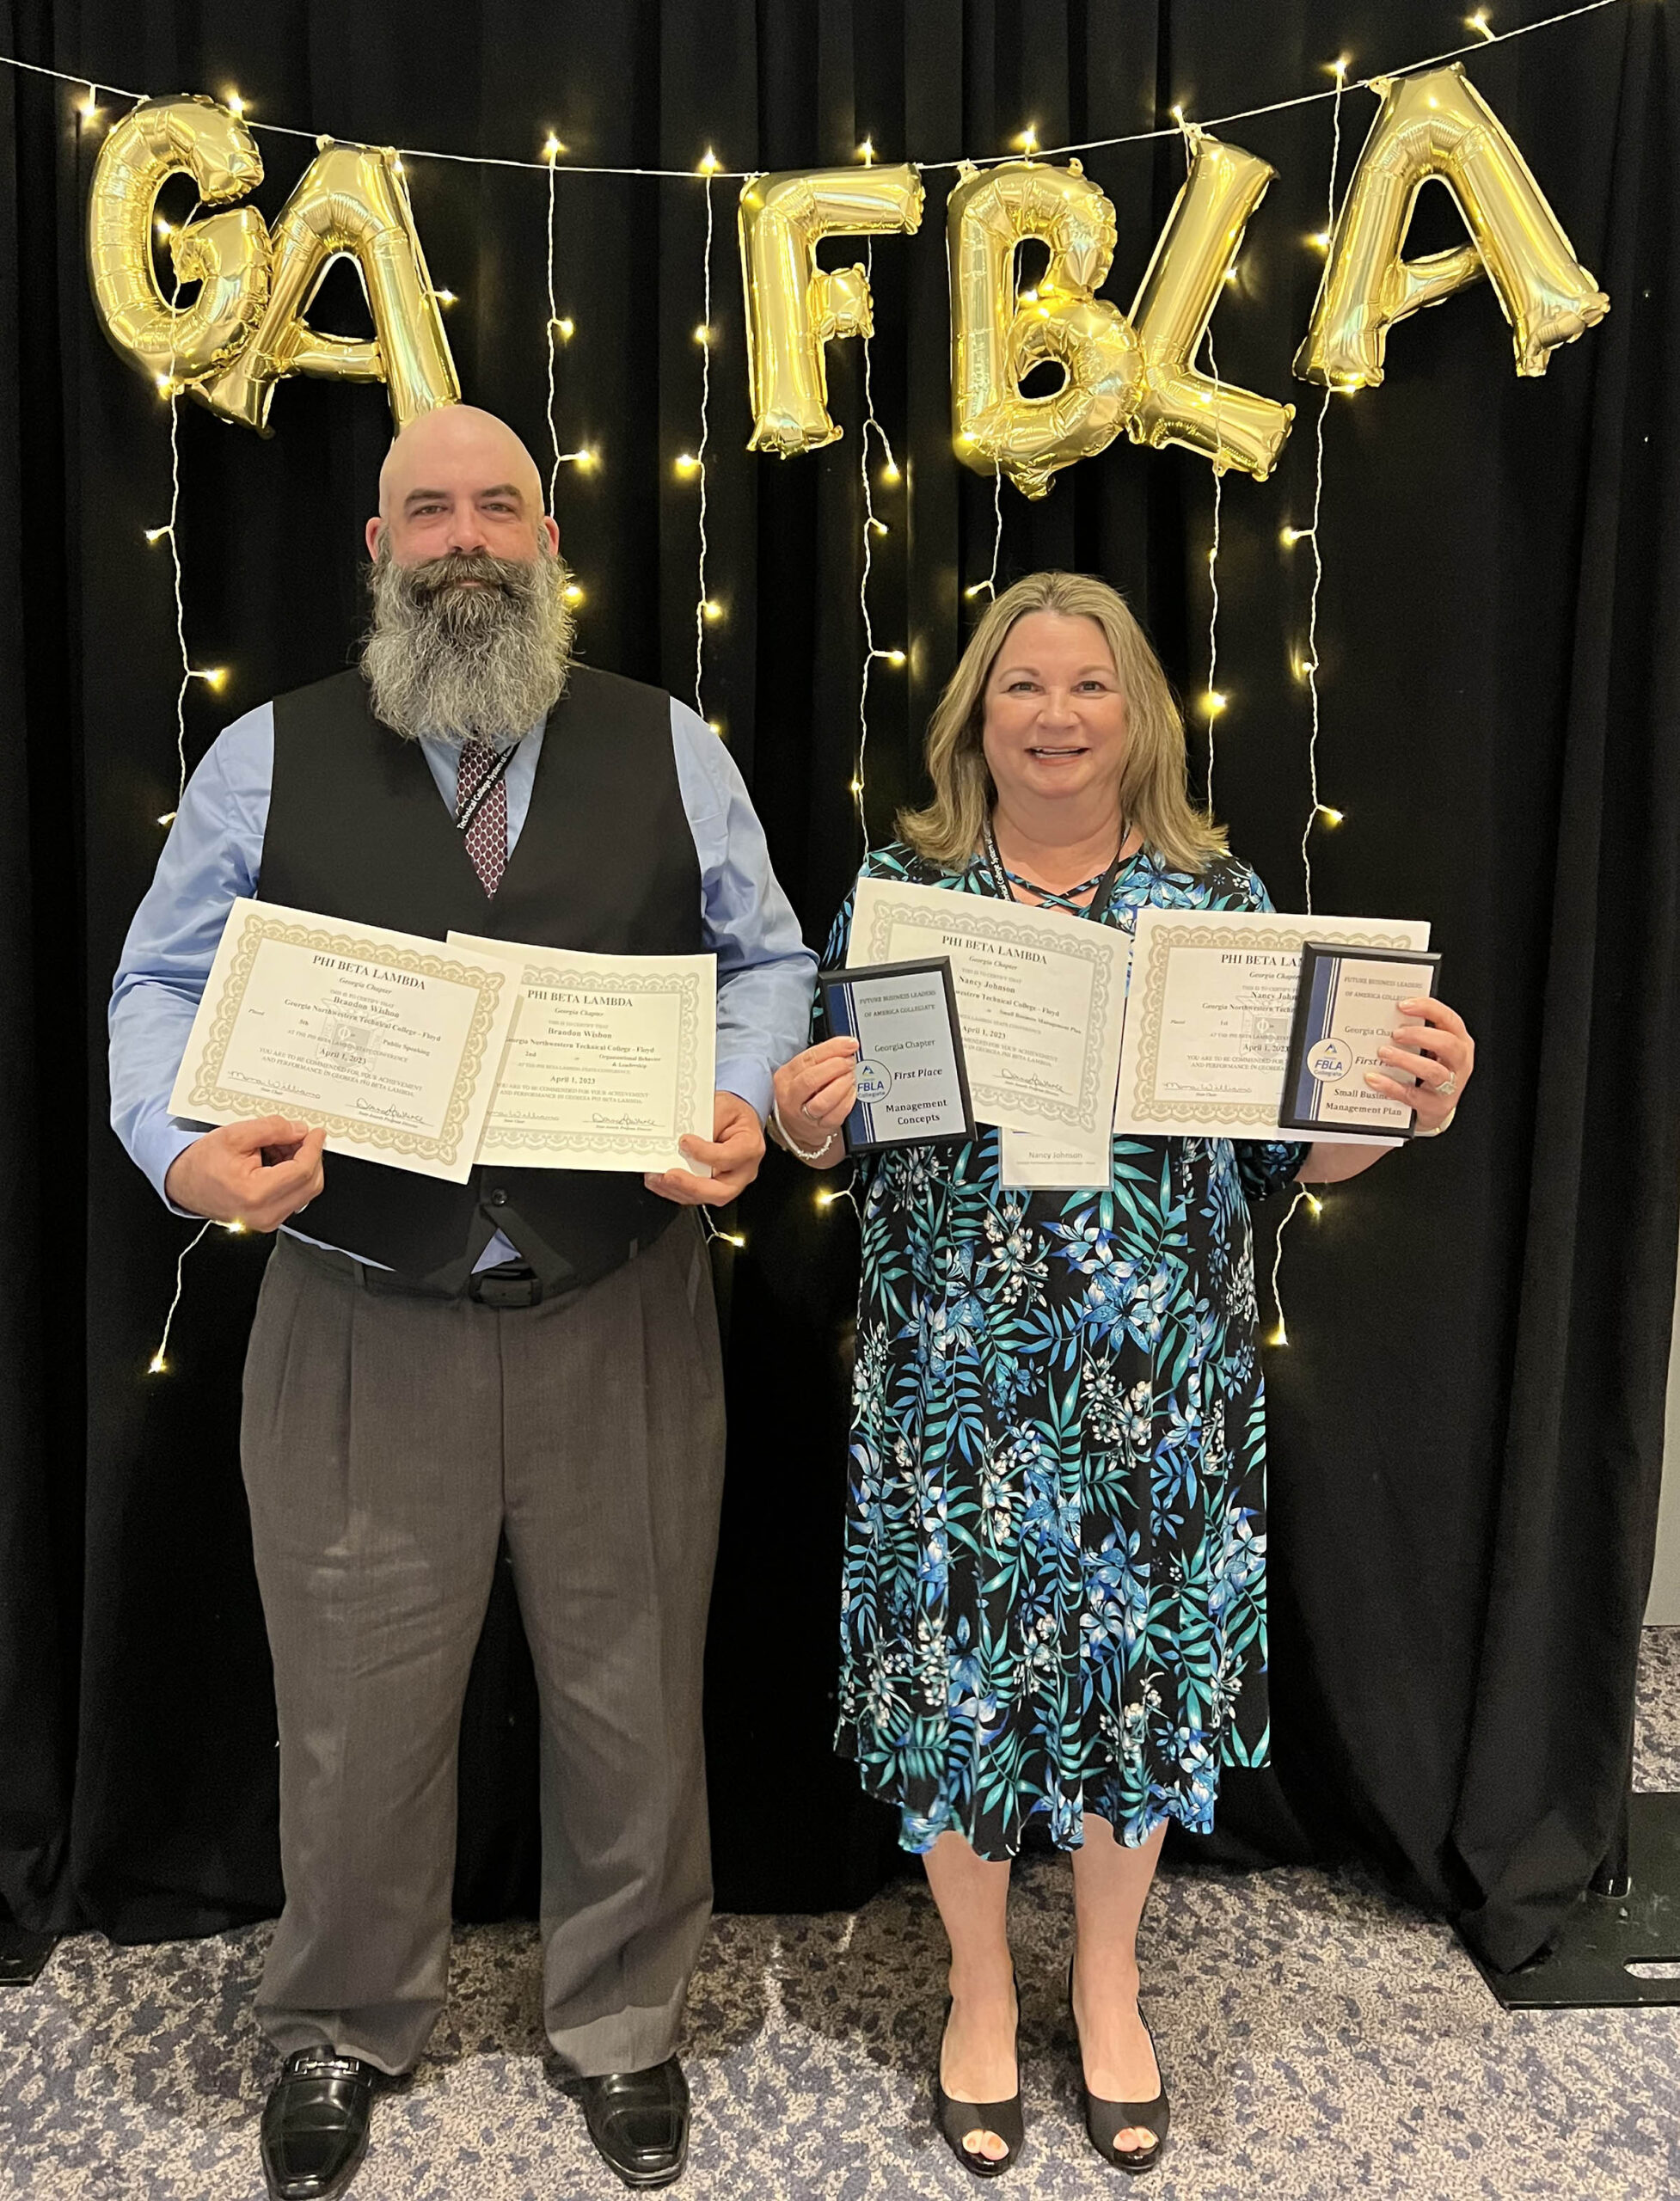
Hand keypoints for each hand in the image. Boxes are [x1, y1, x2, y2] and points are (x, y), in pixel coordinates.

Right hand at [163, 1115, 326, 1231]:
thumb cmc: (201, 1164)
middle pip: (310, 1183)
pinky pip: (294, 1197)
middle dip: (310, 1156)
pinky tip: (278, 1160)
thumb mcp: (234, 1135)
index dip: (313, 1148)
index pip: (302, 1170)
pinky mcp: (269, 1220)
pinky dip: (293, 1176)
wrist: (184, 1185)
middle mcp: (265, 1214)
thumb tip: (299, 1130)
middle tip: (300, 1136)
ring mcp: (268, 1221)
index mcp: (255, 1194)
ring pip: (305, 1191)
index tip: (317, 1133)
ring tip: (281, 1146)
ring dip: (301, 1165)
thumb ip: (271, 1129)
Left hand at [644, 1090, 766, 1207]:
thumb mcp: (722, 1105)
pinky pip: (694, 1197)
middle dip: (691, 1186)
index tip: (684, 1142)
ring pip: (705, 1197)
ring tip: (656, 1177)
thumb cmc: (732, 1114)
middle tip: (669, 1175)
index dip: (705, 1153)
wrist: (736, 1121)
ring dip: (677, 1190)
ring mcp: (729, 1183)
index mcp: (750, 1147)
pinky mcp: (713, 1188)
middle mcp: (743, 1171)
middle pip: (721, 1191)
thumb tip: (684, 1140)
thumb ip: (706, 1122)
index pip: (728, 1157)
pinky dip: (674, 1191)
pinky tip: (660, 1181)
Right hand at [770, 1036, 858, 1163]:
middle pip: (811, 1079)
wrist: (796, 1126)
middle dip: (836, 1067)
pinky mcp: (818, 1127)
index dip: (832, 1048)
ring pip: (823, 1100)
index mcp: (785, 1075)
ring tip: (851, 1077)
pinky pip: (835, 1115)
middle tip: (850, 1062)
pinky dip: (847, 1101)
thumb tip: (845, 1046)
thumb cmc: (802, 1094)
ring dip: (842, 1085)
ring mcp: (803, 1114)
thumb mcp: (801, 1072)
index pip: (808, 1058)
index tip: (850, 1044)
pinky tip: (851, 1092)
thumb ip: (820, 1058)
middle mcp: (791, 1095)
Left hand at [1366, 996, 1475, 1130]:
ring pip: (1434, 1071)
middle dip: (1420, 1035)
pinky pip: (1413, 1096)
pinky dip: (1391, 1086)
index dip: (1428, 1009)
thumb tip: (1385, 1016)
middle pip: (1448, 1044)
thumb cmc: (1429, 1072)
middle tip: (1395, 1033)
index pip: (1449, 1020)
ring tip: (1384, 1053)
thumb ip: (1415, 1033)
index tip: (1403, 1005)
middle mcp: (1459, 1063)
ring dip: (1406, 1060)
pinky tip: (1374, 1079)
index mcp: (1459, 1042)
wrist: (1434, 1109)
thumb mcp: (1429, 1049)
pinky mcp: (1436, 1106)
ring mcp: (1450, 1086)